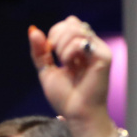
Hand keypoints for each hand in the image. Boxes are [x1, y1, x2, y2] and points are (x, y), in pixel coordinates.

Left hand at [28, 17, 114, 136]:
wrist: (76, 113)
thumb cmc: (65, 96)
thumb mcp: (46, 70)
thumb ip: (39, 51)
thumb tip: (32, 29)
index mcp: (81, 47)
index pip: (69, 23)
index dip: (55, 33)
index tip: (50, 53)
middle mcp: (92, 45)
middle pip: (72, 23)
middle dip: (57, 38)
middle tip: (59, 59)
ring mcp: (99, 50)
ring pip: (76, 30)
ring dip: (62, 48)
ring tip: (66, 65)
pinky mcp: (104, 56)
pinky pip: (81, 43)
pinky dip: (69, 52)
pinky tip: (72, 66)